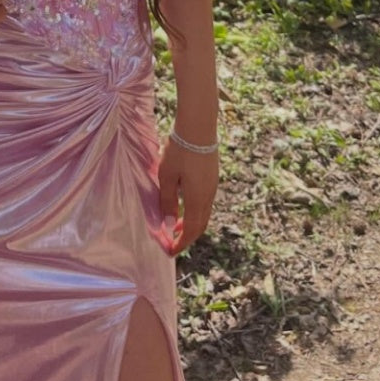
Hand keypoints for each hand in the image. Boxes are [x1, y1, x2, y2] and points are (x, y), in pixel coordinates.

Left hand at [158, 132, 218, 255]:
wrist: (199, 128)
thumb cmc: (179, 151)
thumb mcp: (167, 177)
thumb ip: (167, 201)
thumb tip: (169, 225)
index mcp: (197, 200)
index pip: (191, 230)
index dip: (181, 244)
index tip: (170, 252)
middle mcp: (208, 197)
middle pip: (200, 226)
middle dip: (187, 238)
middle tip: (173, 243)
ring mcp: (212, 187)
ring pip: (204, 214)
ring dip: (191, 224)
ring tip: (176, 226)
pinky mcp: (213, 178)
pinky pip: (205, 203)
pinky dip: (195, 212)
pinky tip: (184, 206)